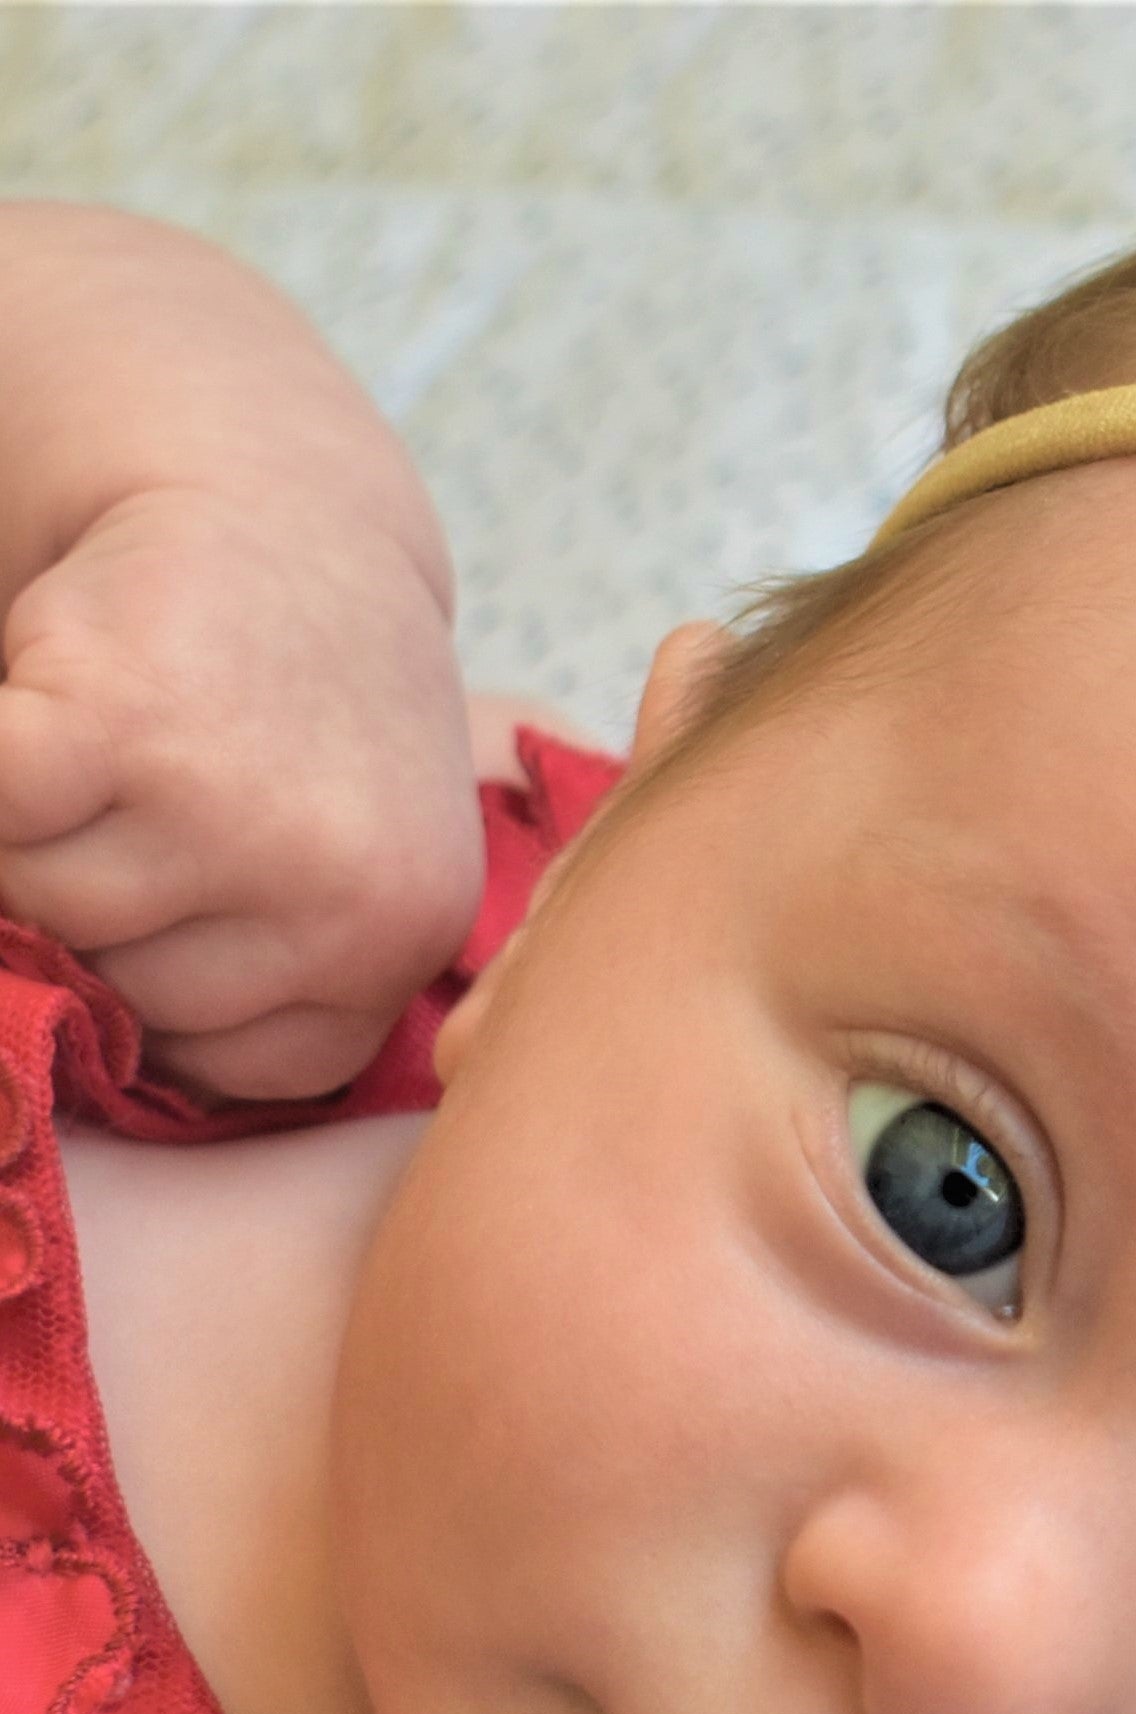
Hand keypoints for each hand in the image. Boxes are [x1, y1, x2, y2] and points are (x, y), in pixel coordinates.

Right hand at [0, 483, 480, 1101]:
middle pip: (129, 993)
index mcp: (398, 948)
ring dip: (35, 840)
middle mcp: (344, 896)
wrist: (291, 521)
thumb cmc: (302, 725)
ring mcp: (235, 809)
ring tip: (108, 754)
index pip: (229, 1070)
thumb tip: (57, 1039)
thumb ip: (240, 977)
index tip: (194, 903)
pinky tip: (23, 719)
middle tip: (153, 799)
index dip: (173, 997)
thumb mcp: (334, 873)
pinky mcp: (120, 718)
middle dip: (105, 911)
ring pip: (46, 908)